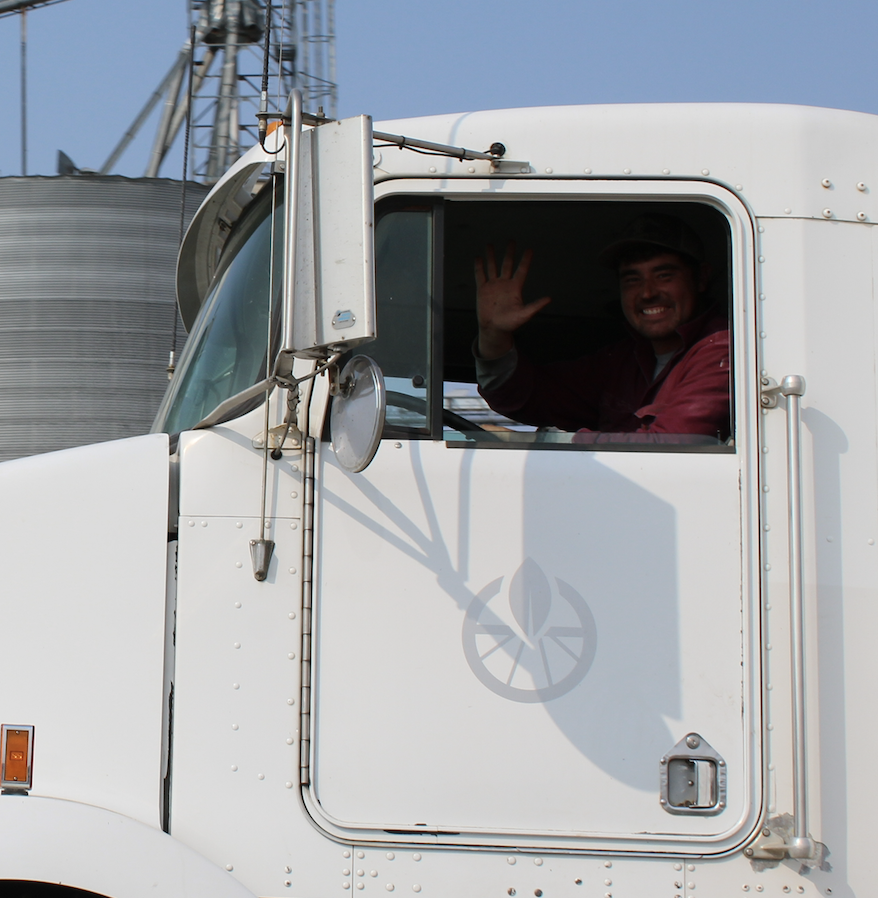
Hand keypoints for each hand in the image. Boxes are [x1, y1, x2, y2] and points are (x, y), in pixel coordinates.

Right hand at [475, 243, 550, 358]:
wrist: (494, 328)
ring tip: (490, 244)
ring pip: (492, 267)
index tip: (530, 249)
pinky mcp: (482, 290)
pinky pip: (480, 276)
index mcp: (515, 288)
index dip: (525, 260)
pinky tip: (478, 258)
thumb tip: (549, 299)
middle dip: (509, 253)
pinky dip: (479, 267)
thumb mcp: (524, 315)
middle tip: (512, 241)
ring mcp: (493, 285)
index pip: (522, 271)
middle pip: (507, 264)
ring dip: (491, 256)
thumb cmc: (510, 323)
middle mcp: (505, 283)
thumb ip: (535, 306)